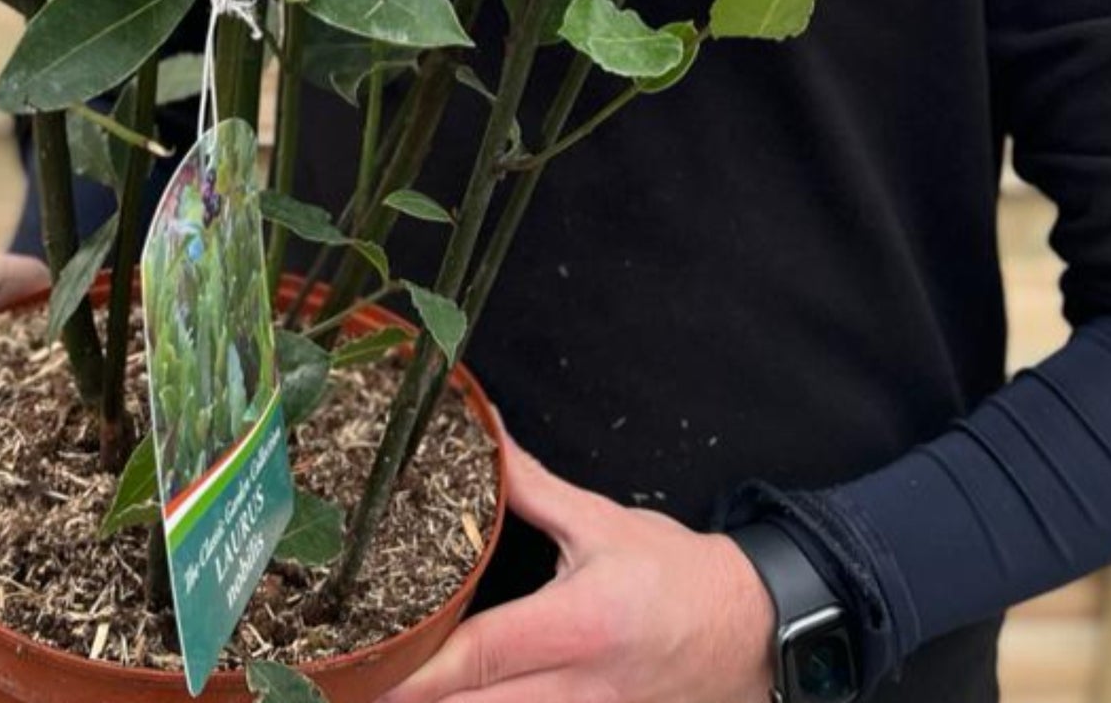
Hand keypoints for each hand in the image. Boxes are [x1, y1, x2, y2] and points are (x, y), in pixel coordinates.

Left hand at [375, 425, 775, 702]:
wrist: (754, 631)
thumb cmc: (676, 575)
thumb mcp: (601, 522)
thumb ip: (530, 487)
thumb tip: (483, 434)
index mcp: (578, 625)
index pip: (482, 656)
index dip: (420, 670)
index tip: (368, 670)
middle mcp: (581, 689)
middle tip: (355, 688)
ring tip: (388, 696)